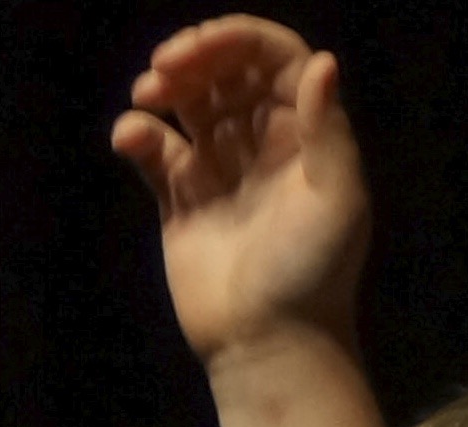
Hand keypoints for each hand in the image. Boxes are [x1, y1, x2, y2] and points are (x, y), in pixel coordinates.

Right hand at [111, 18, 368, 364]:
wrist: (267, 343)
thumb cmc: (311, 272)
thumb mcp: (336, 199)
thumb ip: (326, 129)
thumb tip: (322, 61)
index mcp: (303, 132)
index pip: (272, 60)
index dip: (235, 41)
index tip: (198, 48)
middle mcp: (261, 142)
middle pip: (226, 73)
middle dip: (193, 58)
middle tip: (161, 69)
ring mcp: (219, 169)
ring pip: (189, 105)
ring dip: (165, 87)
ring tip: (146, 94)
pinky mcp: (182, 200)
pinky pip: (157, 153)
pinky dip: (139, 136)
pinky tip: (130, 137)